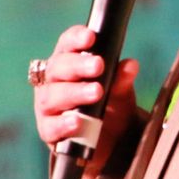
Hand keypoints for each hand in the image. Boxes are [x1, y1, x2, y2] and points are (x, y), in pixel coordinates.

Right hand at [33, 24, 139, 178]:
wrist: (111, 141)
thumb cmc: (109, 105)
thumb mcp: (120, 91)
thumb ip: (122, 79)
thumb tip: (130, 65)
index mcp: (69, 63)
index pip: (67, 44)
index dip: (76, 38)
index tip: (91, 37)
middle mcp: (53, 81)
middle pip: (58, 67)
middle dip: (78, 65)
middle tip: (98, 65)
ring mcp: (48, 107)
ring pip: (52, 96)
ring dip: (74, 92)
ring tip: (95, 92)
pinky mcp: (48, 131)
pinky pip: (50, 127)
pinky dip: (63, 124)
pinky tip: (77, 121)